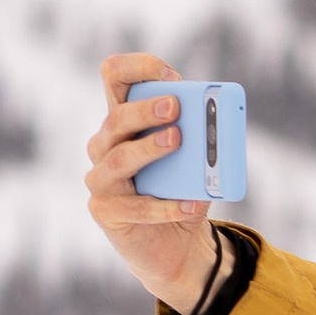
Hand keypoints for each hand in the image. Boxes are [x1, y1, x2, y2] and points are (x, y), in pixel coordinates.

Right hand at [86, 54, 218, 313]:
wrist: (178, 246)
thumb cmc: (183, 191)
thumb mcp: (196, 161)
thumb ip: (201, 140)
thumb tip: (215, 126)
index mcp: (124, 121)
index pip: (114, 77)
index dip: (136, 68)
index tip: (170, 74)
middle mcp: (104, 145)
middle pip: (116, 118)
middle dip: (145, 109)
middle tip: (175, 105)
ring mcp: (100, 179)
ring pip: (120, 158)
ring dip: (150, 148)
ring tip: (178, 140)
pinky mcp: (105, 212)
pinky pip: (135, 207)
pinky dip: (167, 206)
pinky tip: (191, 203)